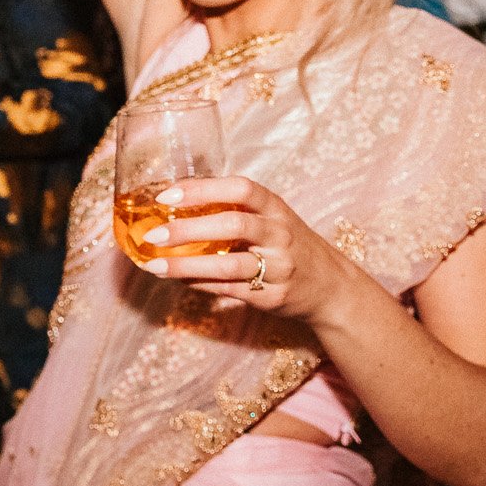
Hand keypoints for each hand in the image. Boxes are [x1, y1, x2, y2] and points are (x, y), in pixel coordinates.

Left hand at [126, 173, 352, 318]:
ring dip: (187, 266)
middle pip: (233, 225)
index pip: (240, 189)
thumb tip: (178, 206)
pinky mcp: (272, 297)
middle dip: (189, 230)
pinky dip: (199, 284)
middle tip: (154, 234)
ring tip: (155, 265)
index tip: (166, 195)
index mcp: (276, 208)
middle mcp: (280, 234)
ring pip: (228, 265)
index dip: (202, 189)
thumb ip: (236, 210)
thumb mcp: (273, 219)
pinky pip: (229, 290)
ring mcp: (278, 267)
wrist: (331, 287)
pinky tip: (177, 280)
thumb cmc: (290, 246)